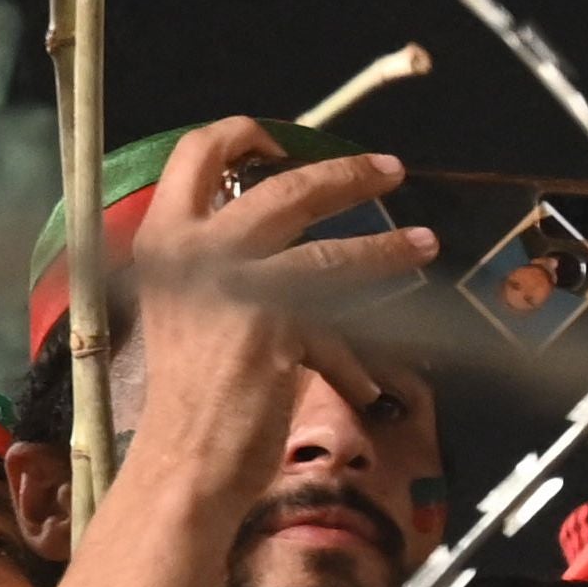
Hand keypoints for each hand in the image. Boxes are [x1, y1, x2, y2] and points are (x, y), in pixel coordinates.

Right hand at [116, 115, 431, 505]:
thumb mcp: (184, 307)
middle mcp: (193, 248)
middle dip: (343, 174)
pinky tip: (385, 365)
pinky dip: (366, 338)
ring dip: (387, 243)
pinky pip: (340, 312)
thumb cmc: (183, 390)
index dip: (239, 134)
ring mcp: (235, 282)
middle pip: (279, 186)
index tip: (275, 140)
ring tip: (426, 241)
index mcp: (162, 238)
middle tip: (386, 169)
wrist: (183, 452)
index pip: (194, 154)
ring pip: (329, 246)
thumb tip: (284, 249)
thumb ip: (218, 268)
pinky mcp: (276, 321)